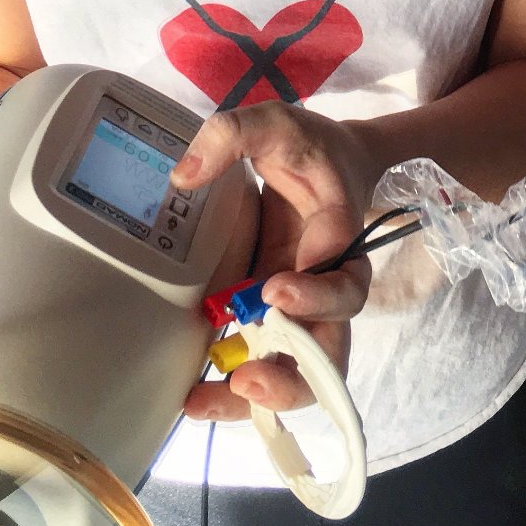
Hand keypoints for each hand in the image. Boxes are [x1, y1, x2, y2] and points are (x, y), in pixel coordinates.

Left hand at [173, 103, 373, 420]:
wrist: (327, 165)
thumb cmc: (306, 147)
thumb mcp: (275, 123)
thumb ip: (233, 133)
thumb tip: (183, 177)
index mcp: (340, 235)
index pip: (342, 278)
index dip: (315, 296)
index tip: (272, 291)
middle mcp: (329, 283)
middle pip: (332, 345)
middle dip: (296, 372)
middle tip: (249, 376)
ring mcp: (303, 307)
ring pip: (303, 369)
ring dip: (265, 393)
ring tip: (208, 401)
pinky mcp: (275, 317)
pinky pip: (269, 362)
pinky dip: (238, 389)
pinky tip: (196, 398)